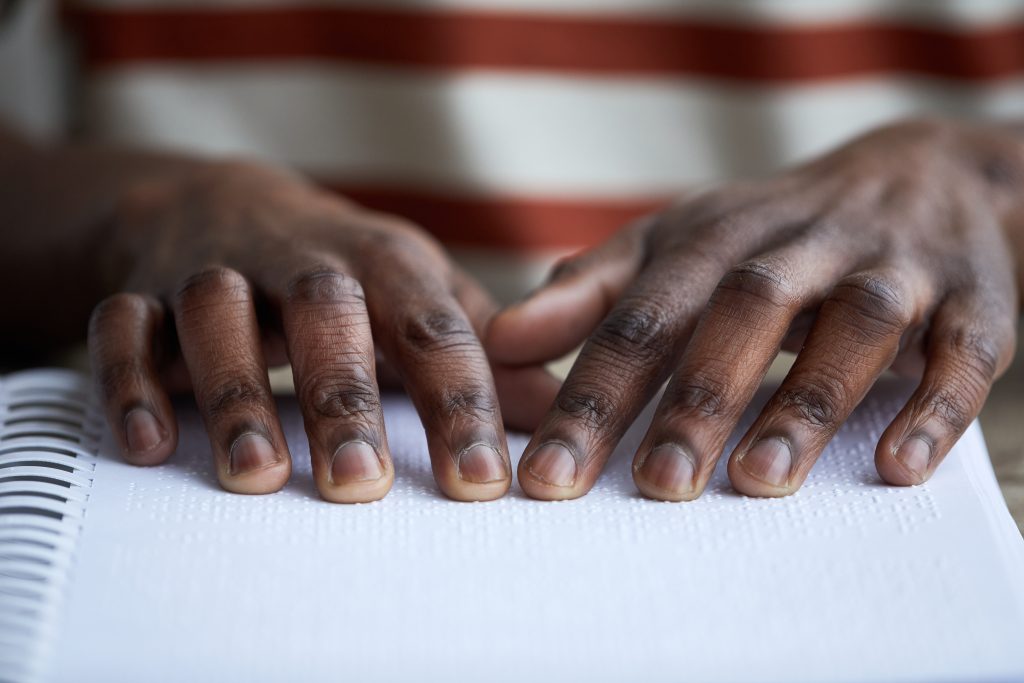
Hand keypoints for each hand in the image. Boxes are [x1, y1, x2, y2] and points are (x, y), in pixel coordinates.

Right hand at [87, 160, 558, 501]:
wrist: (219, 201)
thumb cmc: (341, 266)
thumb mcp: (416, 287)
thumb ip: (476, 346)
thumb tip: (554, 407)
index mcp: (382, 259)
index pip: (430, 327)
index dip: (459, 401)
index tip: (482, 482)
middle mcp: (299, 259)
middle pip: (325, 314)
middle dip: (342, 396)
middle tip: (361, 483)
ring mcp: (215, 270)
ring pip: (218, 316)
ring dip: (235, 392)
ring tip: (258, 476)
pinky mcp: (141, 291)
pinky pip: (125, 329)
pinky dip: (132, 382)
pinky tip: (153, 447)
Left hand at [488, 119, 1022, 501]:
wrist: (913, 175)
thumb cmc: (765, 235)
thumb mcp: (674, 245)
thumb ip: (591, 291)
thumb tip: (502, 341)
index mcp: (714, 239)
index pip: (642, 317)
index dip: (593, 394)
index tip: (550, 476)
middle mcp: (800, 245)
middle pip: (743, 313)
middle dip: (697, 399)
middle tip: (653, 487)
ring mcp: (889, 267)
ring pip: (852, 326)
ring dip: (807, 400)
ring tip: (759, 480)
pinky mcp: (969, 299)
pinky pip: (960, 350)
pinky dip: (935, 404)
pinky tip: (898, 467)